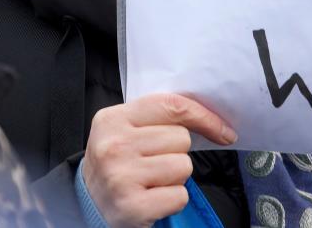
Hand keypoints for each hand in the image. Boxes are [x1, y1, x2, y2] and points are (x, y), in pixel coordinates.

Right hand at [81, 94, 235, 227]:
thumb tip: (216, 122)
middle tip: (152, 163)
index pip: (172, 106)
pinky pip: (180, 195)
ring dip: (175, 177)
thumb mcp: (128, 130)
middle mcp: (113, 146)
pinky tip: (151, 198)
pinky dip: (172, 200)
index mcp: (113, 119)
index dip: (204, 117)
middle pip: (181, 138)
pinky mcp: (131, 206)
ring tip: (150, 180)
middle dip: (176, 152)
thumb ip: (161, 118)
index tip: (224, 130)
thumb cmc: (119, 163)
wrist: (87, 203)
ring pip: (184, 166)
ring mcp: (120, 176)